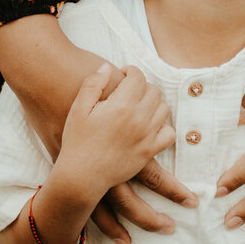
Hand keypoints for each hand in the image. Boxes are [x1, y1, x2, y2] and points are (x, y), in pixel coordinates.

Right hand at [56, 65, 174, 201]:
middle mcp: (138, 119)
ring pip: (163, 109)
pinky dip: (162, 126)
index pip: (138, 77)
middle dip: (142, 86)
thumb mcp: (78, 108)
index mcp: (121, 106)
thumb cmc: (76, 141)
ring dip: (153, 103)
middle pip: (154, 91)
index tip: (124, 74)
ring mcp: (146, 137)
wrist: (80, 176)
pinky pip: (168, 133)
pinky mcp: (149, 152)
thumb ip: (93, 84)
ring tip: (138, 106)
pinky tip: (149, 125)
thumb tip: (106, 67)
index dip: (131, 71)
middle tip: (130, 90)